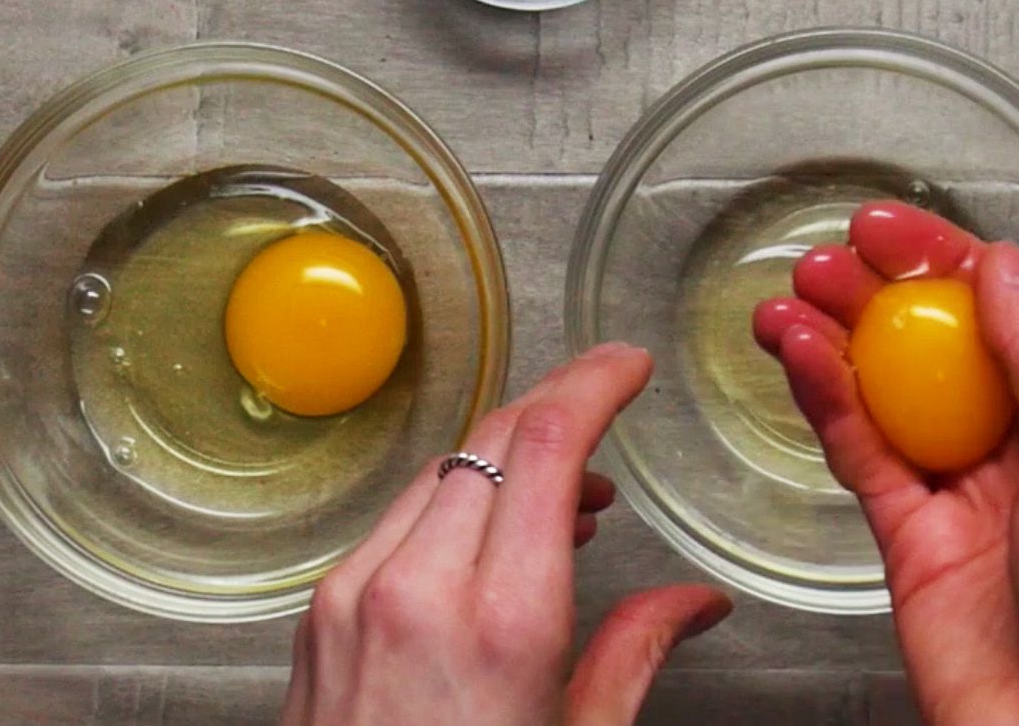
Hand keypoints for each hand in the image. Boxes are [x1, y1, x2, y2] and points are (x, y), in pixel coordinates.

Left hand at [281, 344, 732, 725]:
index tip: (627, 364)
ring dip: (508, 461)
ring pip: (443, 473)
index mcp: (500, 622)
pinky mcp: (322, 615)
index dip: (593, 383)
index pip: (546, 444)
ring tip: (570, 503)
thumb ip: (634, 654)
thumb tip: (696, 604)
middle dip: (558, 410)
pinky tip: (492, 541)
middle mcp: (418, 590)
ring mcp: (356, 597)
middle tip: (609, 412)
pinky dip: (455, 505)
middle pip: (493, 439)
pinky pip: (397, 520)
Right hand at [753, 202, 1018, 724]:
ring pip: (891, 396)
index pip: (1015, 312)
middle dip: (883, 295)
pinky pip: (862, 455)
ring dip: (839, 341)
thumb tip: (1005, 269)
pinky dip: (826, 402)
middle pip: (943, 347)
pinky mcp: (914, 544)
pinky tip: (799, 359)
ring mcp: (970, 497)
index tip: (892, 228)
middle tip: (827, 256)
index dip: (949, 261)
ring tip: (791, 298)